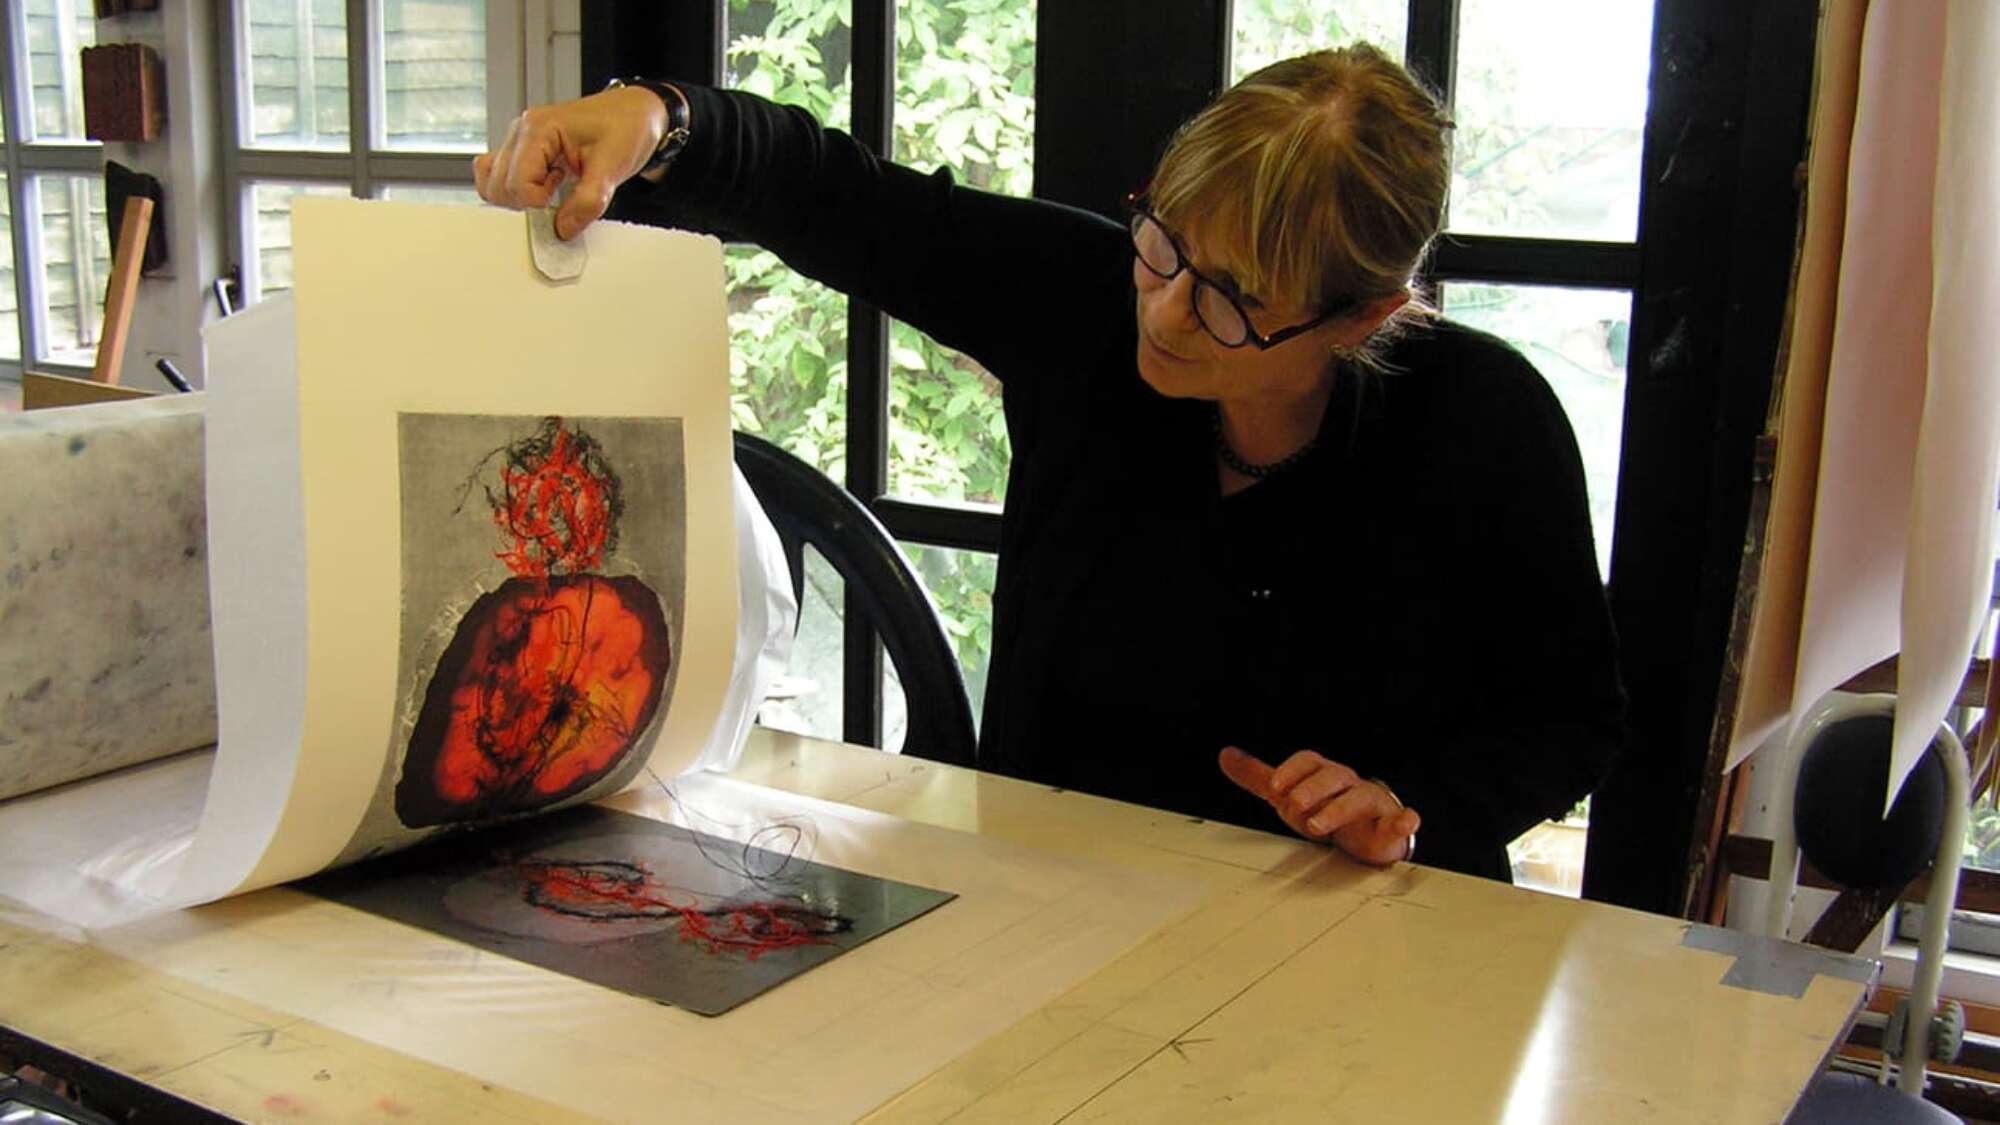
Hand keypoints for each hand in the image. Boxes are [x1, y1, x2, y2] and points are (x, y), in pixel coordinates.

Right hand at [473, 85, 669, 239]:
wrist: (635, 112)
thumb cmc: (626, 127)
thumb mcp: (613, 167)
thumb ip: (587, 201)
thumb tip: (562, 230)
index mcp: (539, 128)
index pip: (517, 183)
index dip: (538, 207)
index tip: (563, 213)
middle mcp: (522, 131)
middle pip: (499, 186)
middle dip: (528, 205)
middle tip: (562, 198)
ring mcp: (519, 140)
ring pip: (494, 183)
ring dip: (521, 200)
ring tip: (555, 189)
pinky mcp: (524, 151)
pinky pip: (500, 176)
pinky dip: (516, 193)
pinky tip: (546, 189)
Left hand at [1218, 746, 1418, 865]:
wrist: (1365, 832)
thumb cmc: (1324, 808)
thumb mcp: (1289, 793)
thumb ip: (1259, 777)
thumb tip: (1224, 755)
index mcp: (1322, 773)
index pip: (1308, 761)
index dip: (1291, 771)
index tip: (1274, 788)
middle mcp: (1347, 783)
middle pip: (1332, 776)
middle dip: (1312, 789)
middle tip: (1293, 806)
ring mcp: (1370, 802)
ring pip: (1358, 797)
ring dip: (1338, 809)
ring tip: (1318, 826)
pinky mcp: (1389, 824)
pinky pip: (1400, 818)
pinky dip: (1404, 818)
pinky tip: (1404, 820)